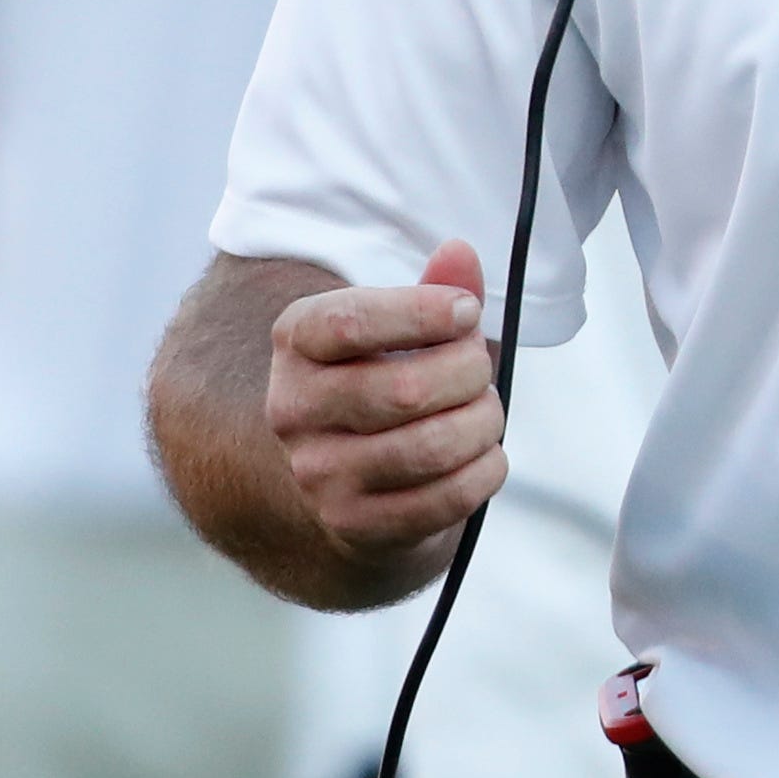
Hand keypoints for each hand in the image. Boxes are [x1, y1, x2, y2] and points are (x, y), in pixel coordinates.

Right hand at [264, 239, 507, 567]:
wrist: (354, 480)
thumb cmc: (389, 383)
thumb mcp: (404, 330)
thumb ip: (438, 290)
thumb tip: (460, 253)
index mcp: (297, 343)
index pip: (349, 322)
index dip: (423, 313)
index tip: (466, 312)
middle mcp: (292, 409)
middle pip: (406, 390)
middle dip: (470, 374)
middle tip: (478, 372)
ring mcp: (318, 474)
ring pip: (433, 447)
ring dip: (483, 423)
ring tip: (483, 413)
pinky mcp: (354, 524)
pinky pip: (447, 497)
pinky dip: (486, 470)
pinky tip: (482, 455)